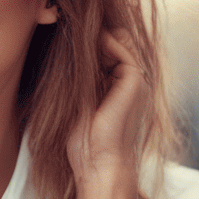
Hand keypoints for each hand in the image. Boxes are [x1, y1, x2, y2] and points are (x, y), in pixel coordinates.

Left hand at [66, 29, 150, 194]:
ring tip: (76, 35)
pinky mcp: (134, 83)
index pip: (107, 53)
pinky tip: (88, 44)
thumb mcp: (76, 104)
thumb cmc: (83, 143)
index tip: (65, 40)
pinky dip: (106, 44)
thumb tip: (64, 54)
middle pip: (116, 44)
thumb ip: (78, 80)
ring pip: (121, 44)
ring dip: (99, 38)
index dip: (89, 44)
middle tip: (69, 33)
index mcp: (116, 88)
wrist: (98, 164)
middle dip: (94, 38)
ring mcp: (134, 82)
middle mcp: (128, 83)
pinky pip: (124, 52)